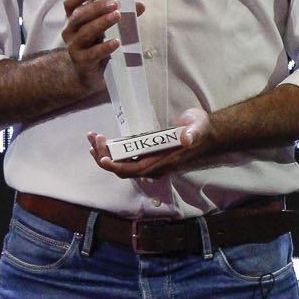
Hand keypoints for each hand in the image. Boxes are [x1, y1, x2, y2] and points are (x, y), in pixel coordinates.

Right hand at [57, 0, 148, 98]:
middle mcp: (70, 31)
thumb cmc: (96, 44)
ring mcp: (74, 47)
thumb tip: (139, 5)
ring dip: (102, 23)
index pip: (70, 3)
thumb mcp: (105, 27)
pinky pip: (93, 53)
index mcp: (73, 18)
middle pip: (79, 16)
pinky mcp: (83, 62)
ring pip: (86, 33)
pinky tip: (116, 42)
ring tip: (117, 16)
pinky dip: (105, 47)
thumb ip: (119, 14)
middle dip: (97, 8)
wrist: (86, 74)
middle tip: (114, 3)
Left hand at [88, 106, 211, 178]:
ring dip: (104, 154)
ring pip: (122, 165)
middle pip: (123, 170)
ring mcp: (150, 160)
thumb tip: (187, 139)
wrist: (205, 133)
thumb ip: (193, 133)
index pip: (136, 170)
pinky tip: (102, 141)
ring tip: (93, 138)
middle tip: (94, 139)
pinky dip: (111, 151)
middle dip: (105, 158)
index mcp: (163, 162)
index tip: (103, 158)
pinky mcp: (147, 154)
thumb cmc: (200, 130)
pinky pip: (125, 158)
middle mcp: (154, 165)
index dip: (118, 167)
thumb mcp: (198, 128)